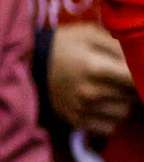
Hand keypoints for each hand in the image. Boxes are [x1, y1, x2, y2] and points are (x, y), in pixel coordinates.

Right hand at [51, 22, 138, 140]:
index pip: (136, 80)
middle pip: (132, 98)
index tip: (139, 76)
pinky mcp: (76, 121)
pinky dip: (111, 119)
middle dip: (131, 89)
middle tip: (120, 79)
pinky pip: (110, 127)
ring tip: (111, 92)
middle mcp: (90, 92)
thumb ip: (118, 46)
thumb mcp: (88, 34)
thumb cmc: (62, 46)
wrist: (28, 66)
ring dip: (122, 104)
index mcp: (95, 67)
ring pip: (123, 114)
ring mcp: (83, 109)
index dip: (142, 79)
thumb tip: (140, 62)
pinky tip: (102, 107)